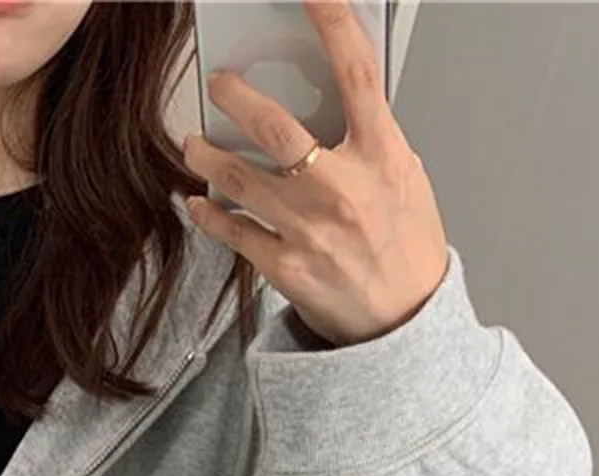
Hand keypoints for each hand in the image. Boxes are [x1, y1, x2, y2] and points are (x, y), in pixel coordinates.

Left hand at [180, 0, 447, 346]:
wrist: (403, 323)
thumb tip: (325, 98)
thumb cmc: (406, 246)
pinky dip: (210, 213)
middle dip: (238, 97)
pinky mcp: (285, 268)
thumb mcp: (405, 178)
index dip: (334, 22)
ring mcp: (310, 230)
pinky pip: (234, 231)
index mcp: (383, 156)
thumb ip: (369, 137)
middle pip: (278, 127)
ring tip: (192, 143)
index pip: (357, 72)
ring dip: (207, 156)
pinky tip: (198, 200)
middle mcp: (343, 189)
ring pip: (241, 179)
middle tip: (218, 83)